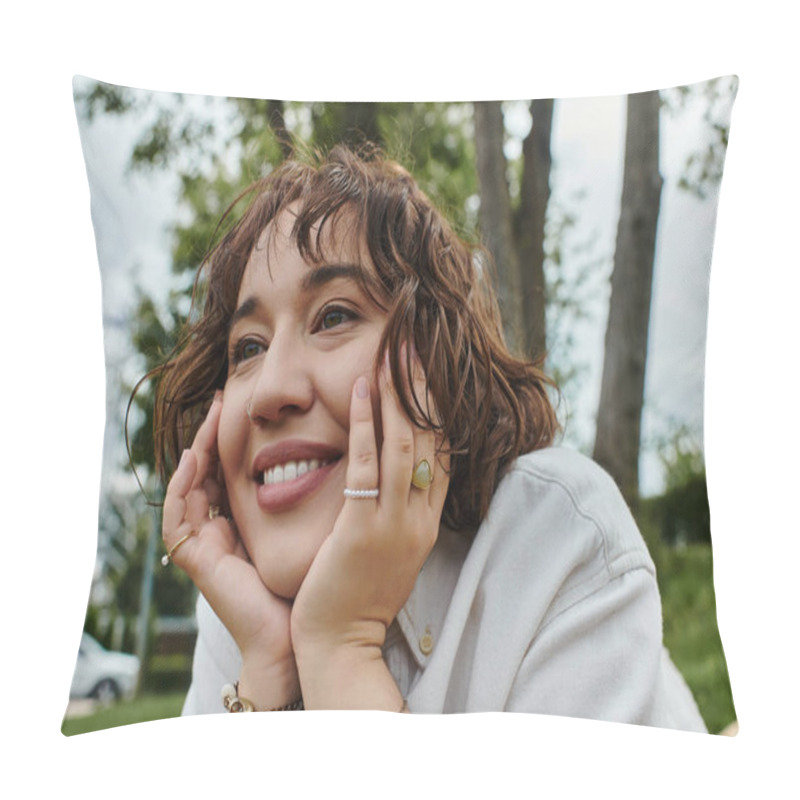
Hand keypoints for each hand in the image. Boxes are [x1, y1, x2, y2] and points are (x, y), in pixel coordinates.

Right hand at [162, 393, 298, 705]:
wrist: (306, 635)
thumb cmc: (319, 584)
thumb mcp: (318, 528)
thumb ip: (320, 496)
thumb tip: (349, 455)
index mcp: (249, 524)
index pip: (236, 471)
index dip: (239, 438)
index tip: (252, 405)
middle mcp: (223, 531)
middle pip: (210, 473)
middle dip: (214, 434)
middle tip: (224, 397)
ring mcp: (206, 545)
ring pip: (190, 486)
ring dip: (195, 448)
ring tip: (209, 414)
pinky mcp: (196, 560)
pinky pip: (177, 515)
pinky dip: (181, 485)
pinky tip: (193, 457)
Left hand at [291, 345, 448, 666]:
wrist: (342, 643)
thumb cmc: (361, 596)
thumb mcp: (394, 551)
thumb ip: (402, 513)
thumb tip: (402, 478)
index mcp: (427, 523)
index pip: (443, 455)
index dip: (437, 410)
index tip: (427, 373)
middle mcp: (419, 518)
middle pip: (430, 441)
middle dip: (422, 390)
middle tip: (414, 346)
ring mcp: (394, 523)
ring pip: (405, 445)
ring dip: (397, 395)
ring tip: (391, 354)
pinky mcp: (362, 527)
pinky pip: (367, 464)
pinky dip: (365, 423)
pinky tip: (360, 390)